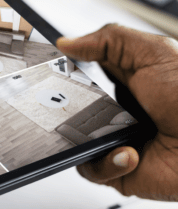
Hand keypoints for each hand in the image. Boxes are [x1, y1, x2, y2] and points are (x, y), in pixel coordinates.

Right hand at [57, 24, 177, 199]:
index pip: (80, 73)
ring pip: (73, 141)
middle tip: (76, 105)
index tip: (53, 70)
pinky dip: (106, 163)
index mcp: (125, 81)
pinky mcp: (118, 169)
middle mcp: (117, 111)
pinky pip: (91, 169)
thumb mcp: (155, 53)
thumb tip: (68, 42)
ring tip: (113, 134)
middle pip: (69, 107)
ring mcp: (115, 140)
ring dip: (88, 139)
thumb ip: (109, 39)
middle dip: (65, 107)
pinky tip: (129, 154)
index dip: (63, 72)